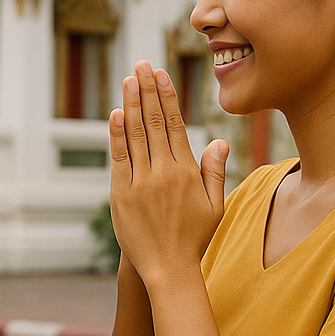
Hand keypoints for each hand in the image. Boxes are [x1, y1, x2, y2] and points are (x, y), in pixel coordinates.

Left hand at [108, 60, 228, 286]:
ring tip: (129, 79)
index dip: (167, 97)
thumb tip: (218, 141)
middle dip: (147, 91)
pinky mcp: (121, 194)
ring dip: (132, 104)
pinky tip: (116, 114)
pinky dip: (117, 135)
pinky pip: (119, 159)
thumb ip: (215, 172)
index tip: (161, 74)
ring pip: (136, 135)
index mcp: (186, 172)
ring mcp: (141, 183)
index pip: (175, 125)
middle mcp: (164, 173)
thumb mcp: (215, 206)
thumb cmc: (194, 238)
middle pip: (154, 123)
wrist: (168, 270)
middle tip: (141, 65)